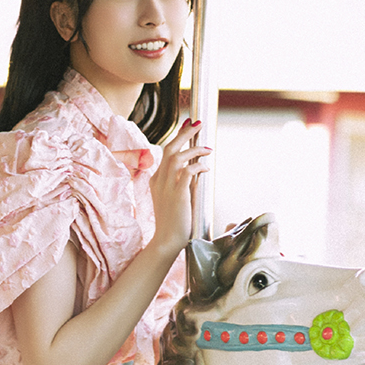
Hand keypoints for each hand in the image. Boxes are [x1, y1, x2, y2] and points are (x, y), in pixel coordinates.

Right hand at [149, 119, 211, 254]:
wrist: (167, 240)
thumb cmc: (174, 221)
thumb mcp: (175, 197)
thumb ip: (182, 182)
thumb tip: (196, 169)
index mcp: (157, 179)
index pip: (167, 152)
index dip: (178, 137)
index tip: (188, 125)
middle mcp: (159, 179)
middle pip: (170, 148)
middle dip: (185, 133)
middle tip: (198, 123)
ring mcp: (167, 187)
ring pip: (177, 157)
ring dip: (194, 149)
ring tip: (208, 148)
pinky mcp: (177, 195)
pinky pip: (187, 172)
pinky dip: (198, 166)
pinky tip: (206, 167)